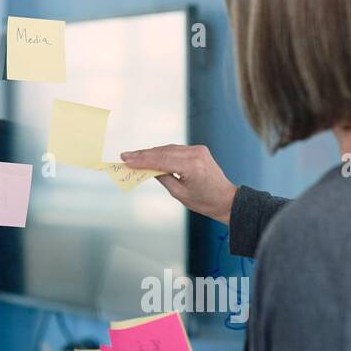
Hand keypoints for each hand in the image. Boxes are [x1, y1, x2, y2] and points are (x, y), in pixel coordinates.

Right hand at [120, 143, 236, 223]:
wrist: (226, 199)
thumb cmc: (204, 201)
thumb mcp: (180, 194)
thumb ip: (163, 178)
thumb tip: (148, 169)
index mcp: (192, 167)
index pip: (161, 160)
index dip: (142, 160)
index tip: (126, 160)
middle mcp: (196, 154)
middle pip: (163, 152)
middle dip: (143, 155)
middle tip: (125, 156)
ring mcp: (198, 150)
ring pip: (168, 149)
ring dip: (150, 153)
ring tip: (133, 156)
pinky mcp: (198, 149)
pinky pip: (175, 149)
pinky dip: (162, 152)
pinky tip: (149, 155)